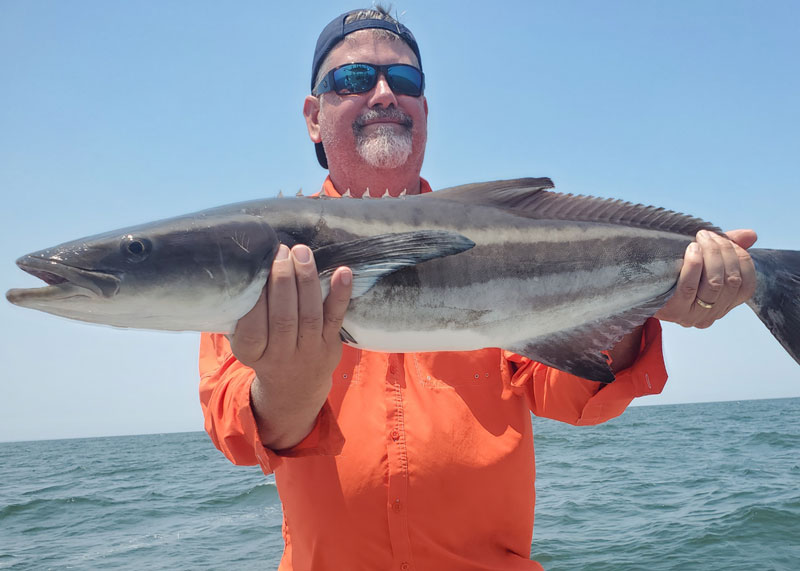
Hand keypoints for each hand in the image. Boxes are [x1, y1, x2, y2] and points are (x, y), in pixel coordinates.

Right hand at [229, 243, 351, 448]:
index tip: (259, 267)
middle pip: (283, 317)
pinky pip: (336, 319)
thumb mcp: (245, 343)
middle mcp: (281, 355)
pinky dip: (341, 294)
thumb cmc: (264, 353)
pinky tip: (343, 272)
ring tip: (302, 252)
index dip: (258, 297)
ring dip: (307, 280)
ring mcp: (309, 351)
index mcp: (253, 354)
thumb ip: (241, 317)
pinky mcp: (331, 346)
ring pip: (309, 315)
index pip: (254, 326)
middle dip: (282, 281)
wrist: (294, 389)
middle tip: (281, 251)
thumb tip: (238, 273)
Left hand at [655, 229, 756, 327]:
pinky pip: (689, 287)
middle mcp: (711, 315)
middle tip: (708, 234)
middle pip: (731, 281)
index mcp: (723, 305)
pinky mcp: (673, 311)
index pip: (747, 285)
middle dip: (724, 251)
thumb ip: (728, 247)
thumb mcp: (703, 259)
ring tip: (700, 239)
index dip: (742, 259)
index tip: (727, 241)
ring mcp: (692, 316)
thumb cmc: (674, 271)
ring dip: (711, 255)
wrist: (637, 287)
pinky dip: (694, 265)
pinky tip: (691, 250)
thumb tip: (750, 235)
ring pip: (714, 283)